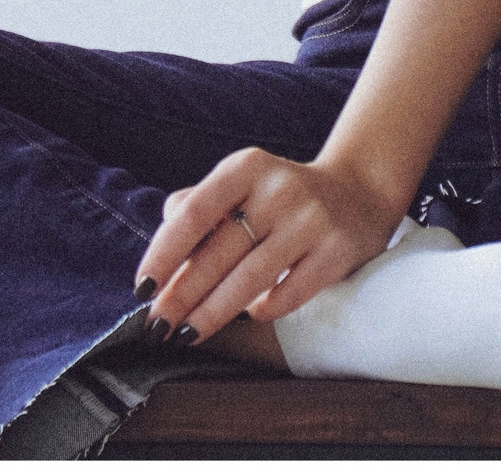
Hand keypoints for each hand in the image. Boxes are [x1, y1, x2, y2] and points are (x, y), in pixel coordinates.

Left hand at [135, 148, 406, 343]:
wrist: (358, 192)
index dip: (163, 252)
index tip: (142, 287)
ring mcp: (310, 220)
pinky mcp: (336, 251)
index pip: (194, 211)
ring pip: (249, 279)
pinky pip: (288, 293)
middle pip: (218, 252)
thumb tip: (162, 245)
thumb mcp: (242, 184)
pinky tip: (249, 316)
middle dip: (181, 294)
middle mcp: (278, 189)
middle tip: (156, 325)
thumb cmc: (281, 196)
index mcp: (246, 166)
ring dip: (212, 313)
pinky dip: (263, 310)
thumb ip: (200, 206)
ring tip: (186, 333)